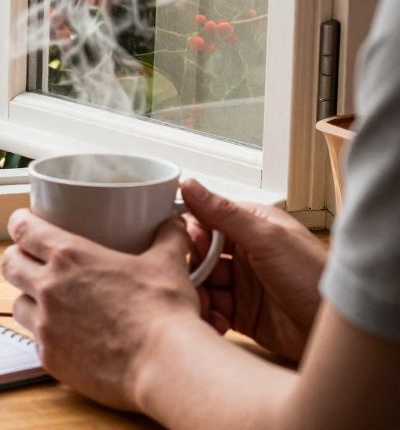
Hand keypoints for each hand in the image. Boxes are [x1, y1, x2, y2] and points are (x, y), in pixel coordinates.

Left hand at [1, 208, 204, 411]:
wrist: (164, 365)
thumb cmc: (164, 313)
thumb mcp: (168, 264)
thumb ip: (167, 238)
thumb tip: (174, 222)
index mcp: (69, 256)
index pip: (22, 229)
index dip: (19, 222)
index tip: (23, 223)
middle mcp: (48, 287)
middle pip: (9, 263)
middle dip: (17, 258)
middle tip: (33, 260)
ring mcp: (45, 325)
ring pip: (17, 303)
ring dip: (28, 298)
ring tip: (48, 300)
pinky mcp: (50, 357)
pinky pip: (36, 340)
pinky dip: (46, 334)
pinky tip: (66, 335)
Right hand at [180, 180, 326, 361]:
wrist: (334, 328)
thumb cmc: (314, 277)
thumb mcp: (266, 239)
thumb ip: (224, 214)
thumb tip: (190, 186)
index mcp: (251, 227)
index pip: (205, 221)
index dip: (189, 232)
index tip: (179, 244)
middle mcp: (245, 254)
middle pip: (199, 255)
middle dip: (189, 266)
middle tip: (188, 278)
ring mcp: (243, 284)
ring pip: (202, 283)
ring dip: (196, 292)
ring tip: (199, 303)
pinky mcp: (242, 313)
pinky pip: (212, 309)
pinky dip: (207, 313)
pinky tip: (212, 318)